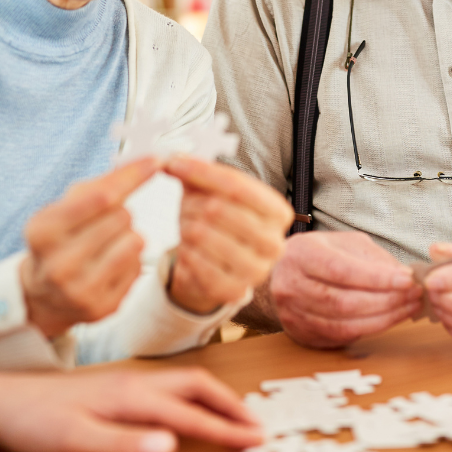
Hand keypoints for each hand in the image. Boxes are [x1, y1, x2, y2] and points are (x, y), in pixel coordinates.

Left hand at [0, 366, 262, 451]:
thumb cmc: (33, 423)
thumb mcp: (76, 441)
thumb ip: (124, 443)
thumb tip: (170, 443)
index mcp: (131, 396)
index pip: (191, 412)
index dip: (226, 428)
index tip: (256, 440)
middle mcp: (134, 383)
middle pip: (197, 386)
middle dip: (231, 405)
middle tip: (258, 426)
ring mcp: (124, 382)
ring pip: (183, 383)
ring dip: (214, 398)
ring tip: (234, 416)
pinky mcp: (114, 388)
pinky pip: (167, 387)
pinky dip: (192, 397)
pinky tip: (187, 410)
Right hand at [20, 157, 157, 338]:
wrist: (44, 293)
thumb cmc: (60, 238)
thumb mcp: (67, 205)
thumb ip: (105, 183)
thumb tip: (148, 162)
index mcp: (42, 231)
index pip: (101, 197)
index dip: (132, 176)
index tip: (155, 161)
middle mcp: (58, 265)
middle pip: (121, 217)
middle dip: (120, 213)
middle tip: (104, 223)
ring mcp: (79, 291)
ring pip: (135, 242)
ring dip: (129, 235)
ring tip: (108, 243)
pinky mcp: (102, 308)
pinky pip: (138, 267)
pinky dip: (131, 260)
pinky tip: (110, 265)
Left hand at [162, 154, 292, 314]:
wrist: (217, 266)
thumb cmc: (219, 223)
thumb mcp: (214, 192)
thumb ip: (197, 172)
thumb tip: (173, 160)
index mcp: (278, 212)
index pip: (237, 185)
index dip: (202, 172)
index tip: (175, 164)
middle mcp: (274, 243)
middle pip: (218, 209)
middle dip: (192, 203)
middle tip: (185, 206)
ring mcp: (256, 270)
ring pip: (202, 234)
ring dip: (185, 227)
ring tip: (188, 227)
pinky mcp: (234, 291)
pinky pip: (195, 263)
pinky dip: (184, 252)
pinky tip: (187, 248)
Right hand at [269, 230, 420, 348]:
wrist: (279, 275)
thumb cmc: (317, 255)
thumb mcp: (342, 243)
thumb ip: (372, 257)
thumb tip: (404, 276)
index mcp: (301, 255)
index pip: (342, 270)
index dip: (377, 278)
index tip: (408, 279)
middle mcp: (292, 285)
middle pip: (344, 301)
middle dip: (386, 300)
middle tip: (414, 295)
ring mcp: (294, 314)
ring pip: (344, 324)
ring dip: (384, 318)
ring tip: (408, 307)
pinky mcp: (302, 334)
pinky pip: (342, 337)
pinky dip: (371, 329)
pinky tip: (390, 319)